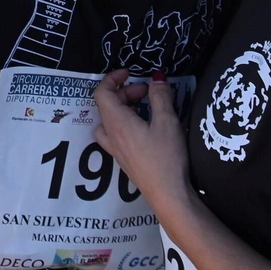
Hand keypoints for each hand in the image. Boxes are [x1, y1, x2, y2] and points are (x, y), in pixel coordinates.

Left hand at [92, 70, 189, 209]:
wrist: (168, 195)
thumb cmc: (166, 157)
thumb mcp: (167, 122)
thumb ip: (160, 97)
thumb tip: (157, 79)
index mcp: (117, 123)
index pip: (101, 93)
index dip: (112, 78)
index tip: (130, 74)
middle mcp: (111, 135)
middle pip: (107, 105)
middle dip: (125, 92)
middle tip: (148, 93)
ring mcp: (115, 150)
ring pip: (109, 121)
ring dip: (123, 109)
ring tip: (145, 109)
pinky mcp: (124, 160)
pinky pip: (115, 134)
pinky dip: (125, 123)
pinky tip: (144, 128)